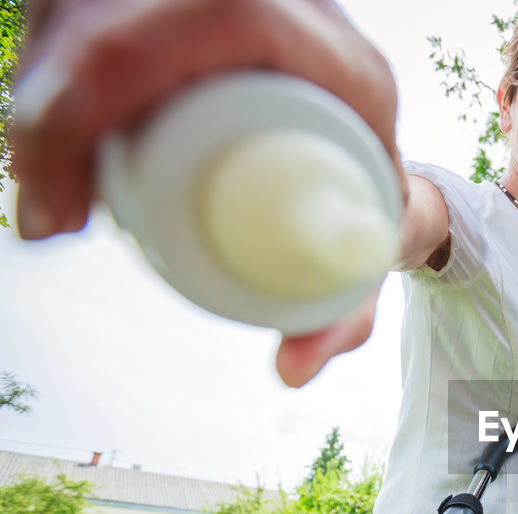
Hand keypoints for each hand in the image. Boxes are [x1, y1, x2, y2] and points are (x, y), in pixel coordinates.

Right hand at [10, 0, 404, 386]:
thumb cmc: (366, 197)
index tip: (68, 213)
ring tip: (56, 186)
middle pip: (122, 16)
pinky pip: (84, 9)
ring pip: (88, 8)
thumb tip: (291, 370)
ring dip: (44, 92)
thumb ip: (343, 317)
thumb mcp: (367, 251)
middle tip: (51, 217)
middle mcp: (284, 1)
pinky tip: (52, 127)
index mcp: (335, 56)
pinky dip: (50, 66)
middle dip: (51, 112)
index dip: (99, 97)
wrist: (371, 142)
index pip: (202, 26)